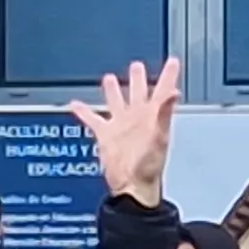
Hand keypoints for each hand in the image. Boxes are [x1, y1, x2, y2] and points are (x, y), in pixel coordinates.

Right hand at [65, 56, 185, 202]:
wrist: (130, 186)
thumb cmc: (148, 167)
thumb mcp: (158, 137)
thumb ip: (164, 113)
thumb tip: (173, 93)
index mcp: (152, 115)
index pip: (163, 90)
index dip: (168, 75)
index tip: (173, 61)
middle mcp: (137, 117)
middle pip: (137, 92)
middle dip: (138, 78)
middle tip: (137, 66)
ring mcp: (121, 126)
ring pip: (115, 102)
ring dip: (112, 90)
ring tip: (108, 79)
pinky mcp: (106, 135)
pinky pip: (92, 120)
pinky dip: (83, 112)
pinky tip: (75, 104)